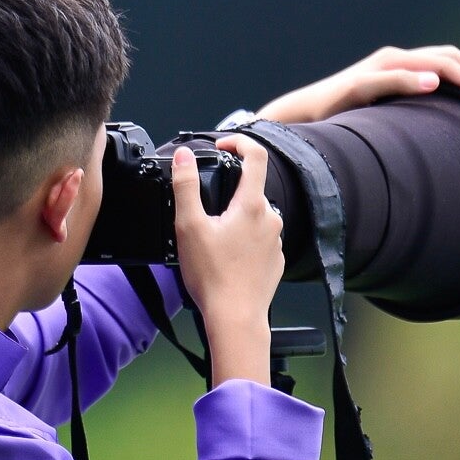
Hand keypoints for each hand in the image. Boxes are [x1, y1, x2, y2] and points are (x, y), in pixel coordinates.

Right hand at [172, 136, 283, 386]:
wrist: (235, 318)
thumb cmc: (212, 276)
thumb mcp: (189, 227)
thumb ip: (185, 186)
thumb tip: (184, 156)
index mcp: (252, 205)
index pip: (256, 156)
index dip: (238, 142)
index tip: (222, 145)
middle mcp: (270, 219)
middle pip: (251, 190)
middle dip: (228, 194)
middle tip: (203, 214)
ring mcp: (276, 241)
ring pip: (255, 217)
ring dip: (235, 220)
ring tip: (212, 242)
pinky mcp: (276, 261)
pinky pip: (260, 240)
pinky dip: (243, 242)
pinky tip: (226, 259)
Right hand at [256, 45, 459, 123]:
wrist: (304, 117)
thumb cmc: (349, 117)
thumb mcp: (391, 111)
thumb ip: (416, 105)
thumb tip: (449, 114)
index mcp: (405, 66)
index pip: (450, 60)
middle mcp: (394, 60)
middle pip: (446, 58)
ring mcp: (377, 69)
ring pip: (426, 63)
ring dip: (459, 75)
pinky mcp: (358, 83)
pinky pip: (390, 78)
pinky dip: (413, 78)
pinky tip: (434, 83)